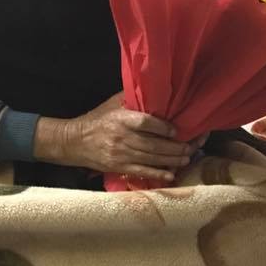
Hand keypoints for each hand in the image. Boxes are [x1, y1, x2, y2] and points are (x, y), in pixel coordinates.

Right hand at [34, 93, 200, 183]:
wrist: (75, 142)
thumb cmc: (98, 120)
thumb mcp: (112, 104)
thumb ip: (131, 98)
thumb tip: (154, 91)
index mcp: (121, 119)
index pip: (146, 123)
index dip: (163, 127)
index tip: (177, 130)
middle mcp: (122, 137)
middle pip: (153, 144)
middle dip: (175, 147)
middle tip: (191, 147)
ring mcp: (120, 154)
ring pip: (151, 159)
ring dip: (171, 160)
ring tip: (186, 158)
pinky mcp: (118, 167)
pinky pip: (142, 171)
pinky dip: (157, 174)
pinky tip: (171, 174)